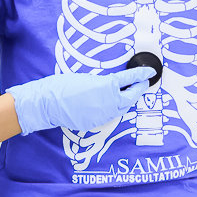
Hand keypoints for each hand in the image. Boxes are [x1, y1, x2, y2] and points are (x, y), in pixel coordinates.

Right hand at [9, 66, 155, 134]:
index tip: (149, 72)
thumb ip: (103, 82)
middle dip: (138, 89)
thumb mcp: (87, 78)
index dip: (142, 74)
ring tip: (129, 93)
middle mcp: (109, 102)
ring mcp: (103, 115)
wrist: (47, 103)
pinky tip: (109, 104)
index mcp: (108, 86)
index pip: (131, 78)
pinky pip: (109, 116)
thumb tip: (112, 85)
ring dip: (127, 100)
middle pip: (131, 97)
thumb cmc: (63, 85)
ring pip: (122, 108)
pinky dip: (112, 109)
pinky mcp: (96, 123)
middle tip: (142, 83)